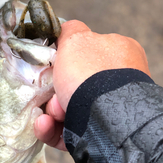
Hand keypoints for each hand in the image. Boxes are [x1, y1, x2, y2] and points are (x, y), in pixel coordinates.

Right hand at [34, 20, 150, 150]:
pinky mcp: (98, 135)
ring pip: (67, 109)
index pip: (87, 53)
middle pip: (74, 84)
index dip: (65, 59)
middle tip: (49, 94)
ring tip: (46, 115)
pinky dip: (51, 128)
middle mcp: (117, 82)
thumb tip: (64, 27)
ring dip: (50, 111)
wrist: (106, 118)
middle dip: (54, 91)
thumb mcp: (76, 40)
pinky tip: (43, 124)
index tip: (50, 66)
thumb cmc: (92, 74)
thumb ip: (69, 31)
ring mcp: (109, 111)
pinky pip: (68, 131)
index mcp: (119, 53)